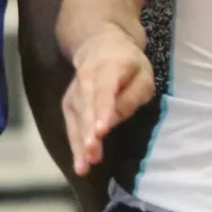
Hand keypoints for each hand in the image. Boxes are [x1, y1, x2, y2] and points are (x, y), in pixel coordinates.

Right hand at [62, 28, 155, 175]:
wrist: (99, 45)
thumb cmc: (128, 64)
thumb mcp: (143, 75)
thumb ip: (132, 96)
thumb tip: (114, 119)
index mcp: (109, 67)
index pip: (104, 90)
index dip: (102, 111)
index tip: (101, 131)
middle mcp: (86, 79)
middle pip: (87, 107)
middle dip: (88, 131)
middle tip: (92, 153)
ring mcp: (74, 91)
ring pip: (77, 119)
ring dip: (80, 143)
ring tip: (85, 166)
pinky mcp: (68, 103)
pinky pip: (71, 125)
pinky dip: (75, 144)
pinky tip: (80, 163)